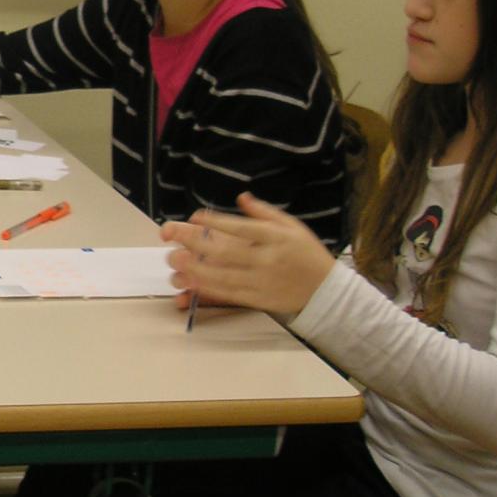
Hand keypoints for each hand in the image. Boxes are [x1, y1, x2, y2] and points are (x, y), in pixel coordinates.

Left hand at [160, 194, 335, 316]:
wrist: (326, 291)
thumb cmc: (306, 253)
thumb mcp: (292, 226)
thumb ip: (265, 212)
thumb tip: (241, 197)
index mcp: (276, 238)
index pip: (242, 228)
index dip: (217, 222)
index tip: (195, 216)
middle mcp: (268, 260)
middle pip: (226, 252)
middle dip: (195, 243)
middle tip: (170, 235)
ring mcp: (262, 282)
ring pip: (223, 276)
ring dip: (195, 269)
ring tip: (174, 260)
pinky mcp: (258, 300)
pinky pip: (229, 294)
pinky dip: (207, 288)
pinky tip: (189, 282)